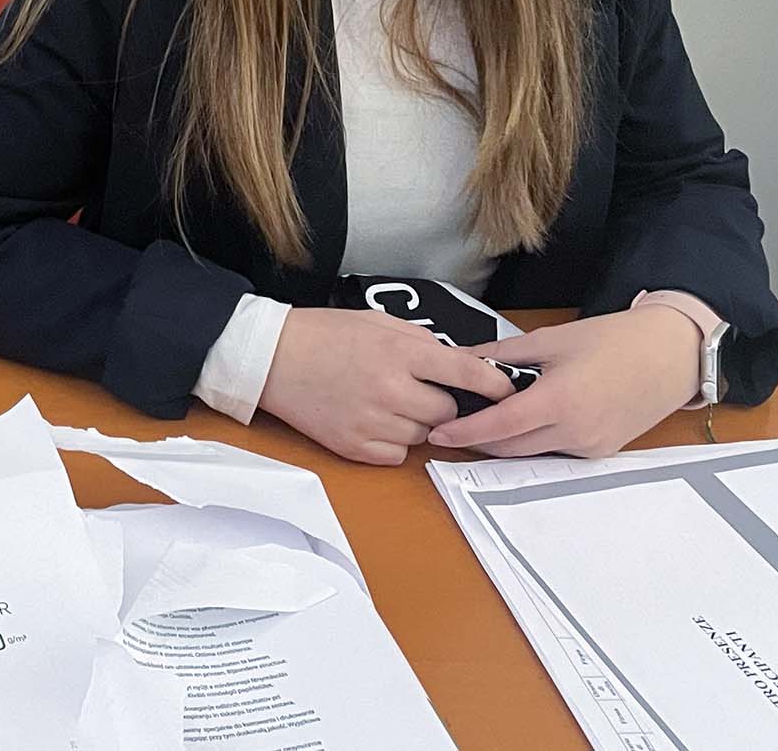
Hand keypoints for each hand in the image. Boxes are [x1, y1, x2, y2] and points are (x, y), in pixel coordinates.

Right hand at [260, 307, 517, 465]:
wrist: (271, 358)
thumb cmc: (325, 334)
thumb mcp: (378, 322)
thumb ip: (422, 344)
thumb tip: (460, 364)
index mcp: (400, 353)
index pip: (467, 372)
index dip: (494, 384)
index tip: (506, 390)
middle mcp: (390, 389)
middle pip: (448, 412)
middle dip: (443, 402)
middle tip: (421, 391)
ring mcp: (371, 422)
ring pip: (424, 435)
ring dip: (417, 423)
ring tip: (389, 403)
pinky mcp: (354, 447)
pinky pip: (397, 454)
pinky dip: (393, 441)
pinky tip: (373, 420)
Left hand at [427, 308, 699, 458]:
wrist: (672, 354)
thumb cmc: (614, 339)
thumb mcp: (553, 339)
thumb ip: (504, 353)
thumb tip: (463, 358)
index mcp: (559, 401)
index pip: (499, 426)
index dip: (464, 432)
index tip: (438, 433)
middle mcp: (575, 432)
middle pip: (510, 447)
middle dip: (477, 439)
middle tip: (451, 424)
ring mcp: (590, 446)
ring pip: (532, 452)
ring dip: (505, 441)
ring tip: (481, 420)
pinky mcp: (602, 451)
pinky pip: (556, 451)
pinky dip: (534, 439)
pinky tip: (523, 420)